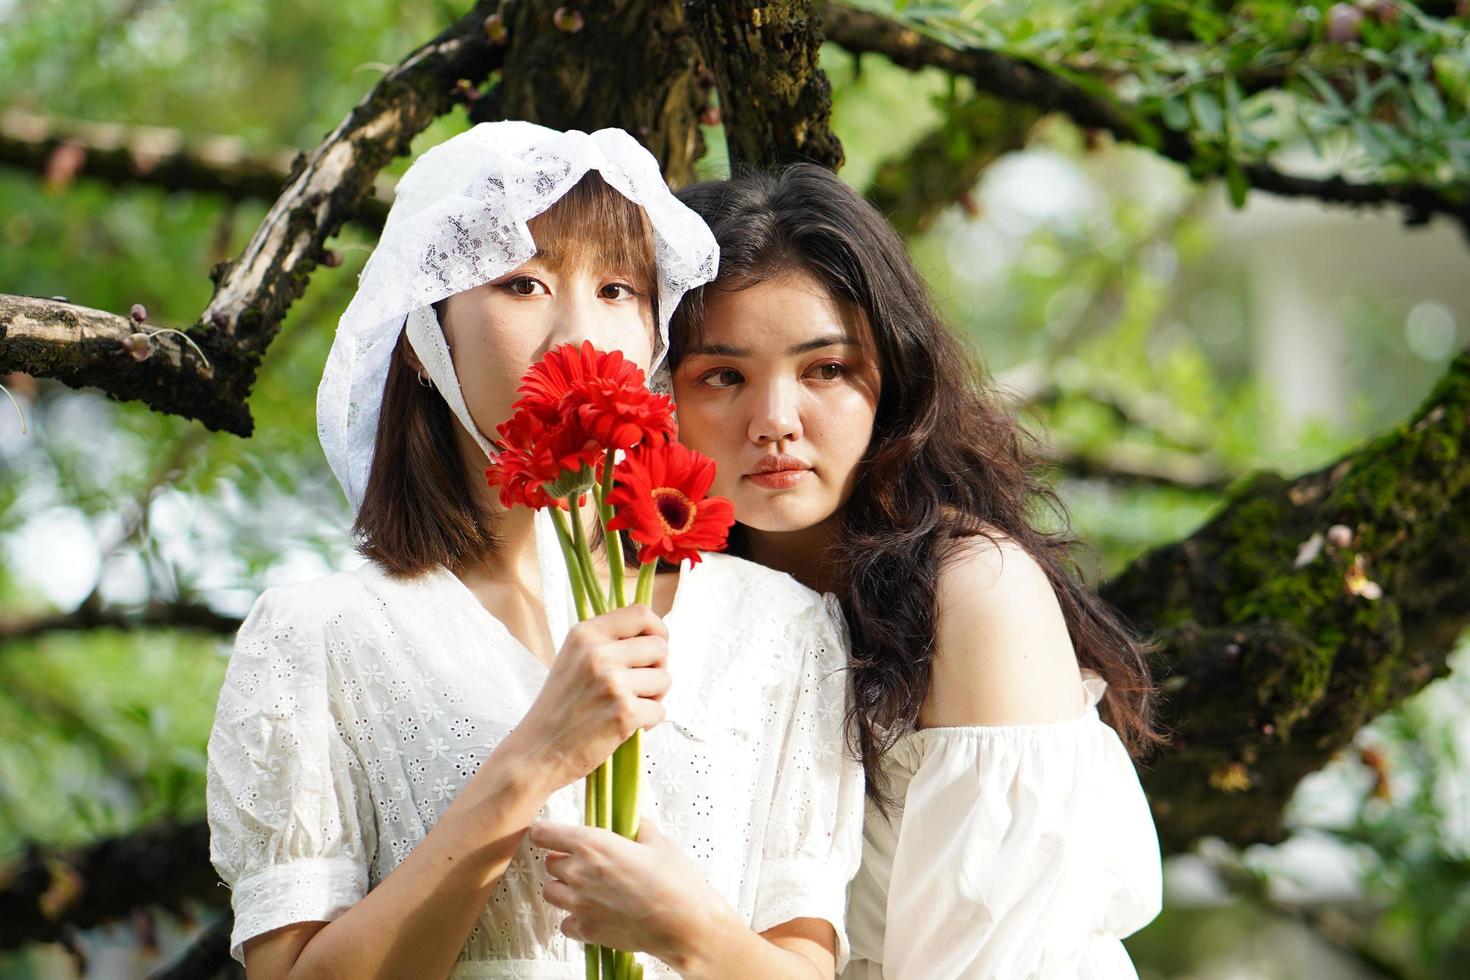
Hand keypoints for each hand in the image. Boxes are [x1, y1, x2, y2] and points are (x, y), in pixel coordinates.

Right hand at [510, 604, 670, 788]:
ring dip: (654, 697)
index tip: (655, 647)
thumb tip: (655, 636)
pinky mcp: (623, 712)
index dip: (658, 629)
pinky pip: (660, 710)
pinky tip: (625, 727)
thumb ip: (606, 643)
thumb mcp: (573, 659)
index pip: (641, 614)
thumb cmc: (559, 709)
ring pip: (664, 679)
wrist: (536, 752)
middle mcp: (598, 653)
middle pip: (660, 647)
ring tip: (627, 708)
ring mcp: (611, 682)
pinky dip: (649, 722)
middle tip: (639, 688)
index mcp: (585, 634)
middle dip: (657, 669)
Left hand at [531, 818, 732, 963]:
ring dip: (564, 887)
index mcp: (594, 845)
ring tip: (587, 887)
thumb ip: (636, 826)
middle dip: (562, 859)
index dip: (546, 832)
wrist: (687, 924)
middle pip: (549, 863)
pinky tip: (594, 911)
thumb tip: (631, 819)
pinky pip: (565, 922)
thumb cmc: (676, 882)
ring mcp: (581, 905)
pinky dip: (574, 917)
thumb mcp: (658, 841)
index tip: (549, 833)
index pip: (545, 834)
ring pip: (551, 892)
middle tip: (584, 860)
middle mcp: (580, 874)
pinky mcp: (588, 931)